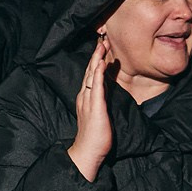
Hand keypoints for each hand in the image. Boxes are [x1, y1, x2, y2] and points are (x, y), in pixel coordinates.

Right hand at [67, 37, 114, 181]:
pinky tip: (102, 64)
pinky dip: (99, 74)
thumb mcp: (98, 115)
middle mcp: (85, 96)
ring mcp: (89, 101)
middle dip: (96, 55)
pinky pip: (97, 87)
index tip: (102, 50)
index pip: (91, 76)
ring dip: (97, 59)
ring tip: (102, 45)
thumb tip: (106, 93)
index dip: (96, 62)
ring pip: (92, 75)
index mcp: (86, 98)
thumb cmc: (95, 137)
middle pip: (90, 71)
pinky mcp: (95, 107)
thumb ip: (101, 103)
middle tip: (103, 40)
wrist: (87, 151)